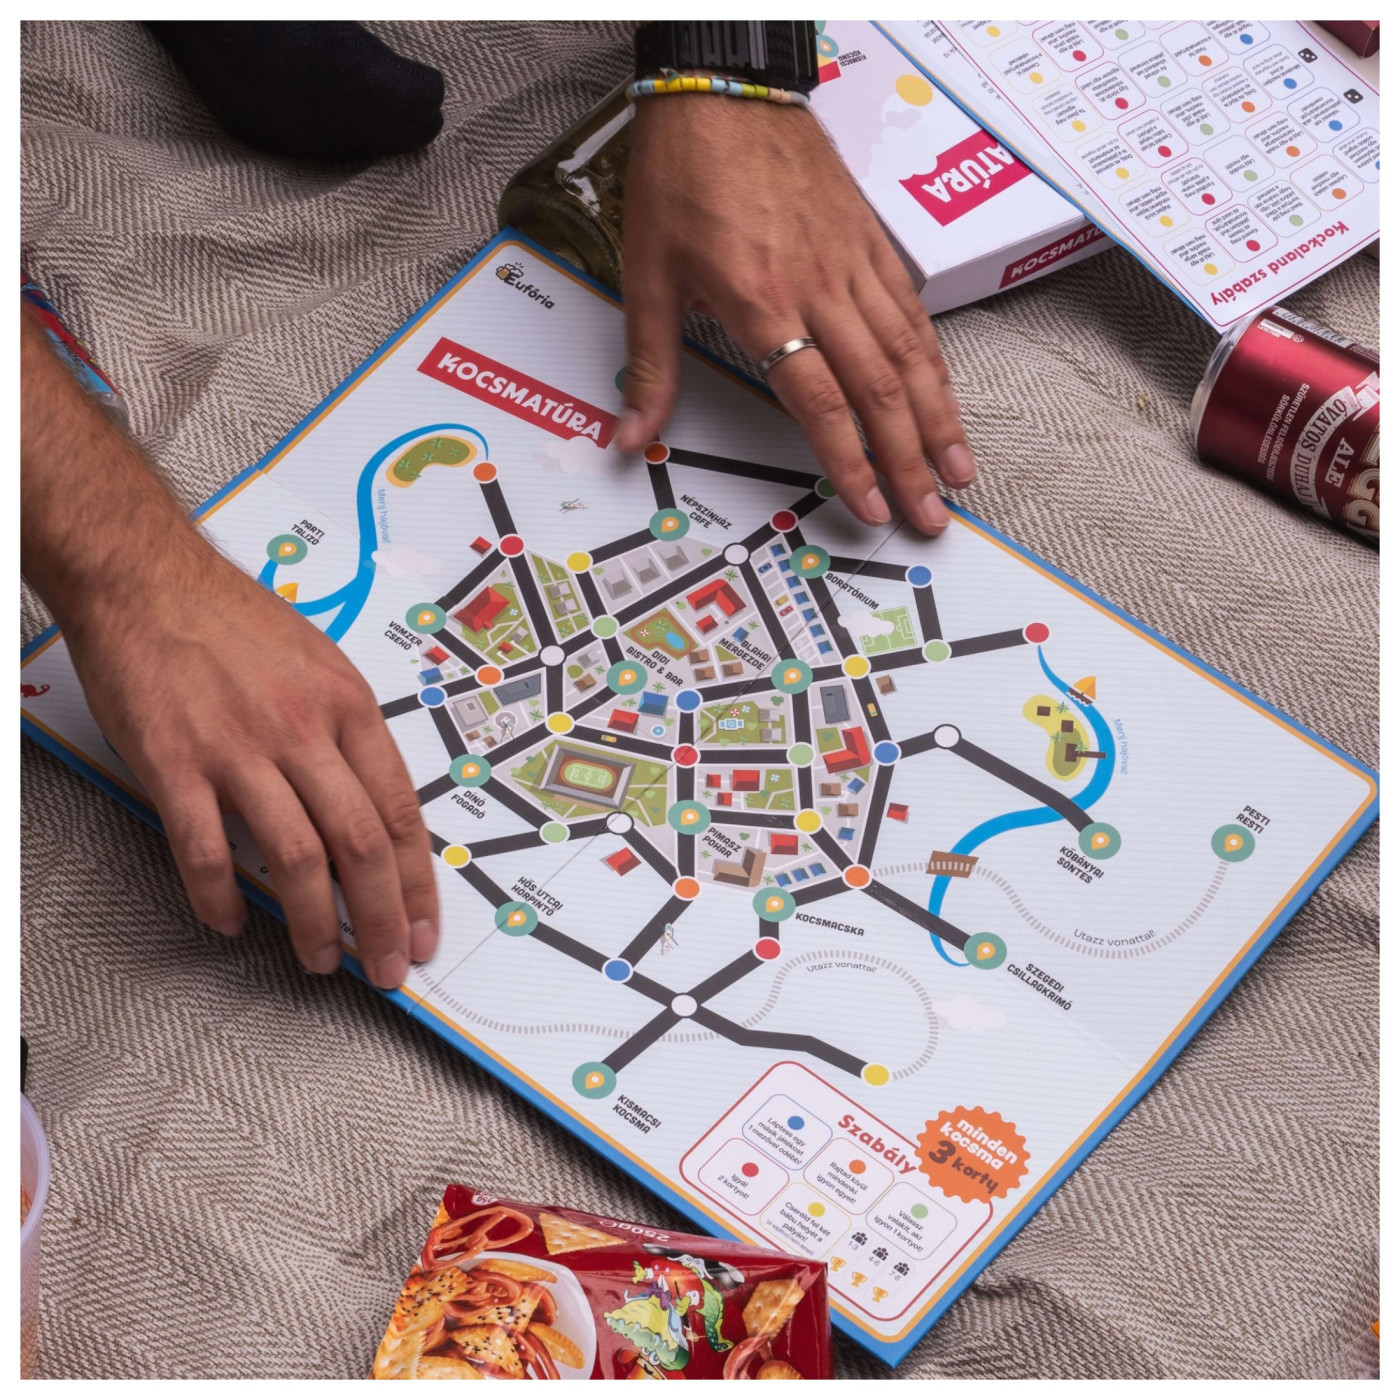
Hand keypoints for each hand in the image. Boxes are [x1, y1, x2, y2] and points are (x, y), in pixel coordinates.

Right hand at [21, 306, 436, 987]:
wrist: (149, 579)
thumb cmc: (236, 623)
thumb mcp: (323, 666)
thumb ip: (350, 737)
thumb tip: (376, 811)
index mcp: (349, 709)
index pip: (400, 812)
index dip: (419, 882)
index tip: (426, 927)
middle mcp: (304, 732)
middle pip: (362, 845)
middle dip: (384, 919)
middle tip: (388, 967)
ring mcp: (239, 749)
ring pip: (297, 858)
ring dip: (315, 923)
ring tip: (320, 960)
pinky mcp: (176, 763)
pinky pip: (205, 851)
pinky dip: (220, 897)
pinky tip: (231, 923)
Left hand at [615, 95, 974, 533]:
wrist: (723, 91)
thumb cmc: (681, 177)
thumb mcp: (648, 276)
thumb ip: (651, 366)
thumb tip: (631, 436)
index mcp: (761, 303)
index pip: (819, 403)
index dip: (850, 463)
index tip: (872, 508)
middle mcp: (819, 288)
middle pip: (878, 390)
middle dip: (909, 461)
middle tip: (933, 515)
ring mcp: (853, 263)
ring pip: (909, 353)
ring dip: (938, 418)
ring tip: (961, 469)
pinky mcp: (871, 240)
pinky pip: (912, 311)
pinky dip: (934, 360)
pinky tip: (945, 396)